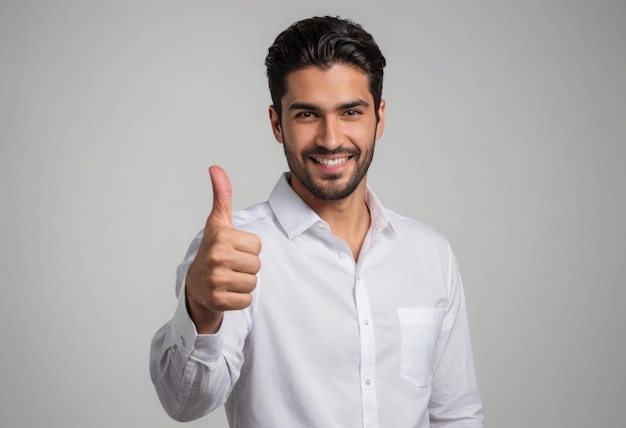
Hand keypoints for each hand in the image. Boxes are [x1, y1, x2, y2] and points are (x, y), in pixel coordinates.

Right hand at [185, 166, 261, 333]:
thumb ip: (221, 196)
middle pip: (257, 264)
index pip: (257, 245)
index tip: (232, 249)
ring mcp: (216, 280)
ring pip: (253, 282)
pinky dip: (239, 299)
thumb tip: (215, 168)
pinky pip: (246, 299)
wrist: (195, 286)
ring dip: (244, 283)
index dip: (248, 248)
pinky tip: (226, 292)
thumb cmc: (212, 250)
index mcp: (221, 237)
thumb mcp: (217, 222)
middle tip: (231, 266)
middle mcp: (216, 258)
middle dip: (247, 267)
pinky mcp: (218, 300)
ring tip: (229, 278)